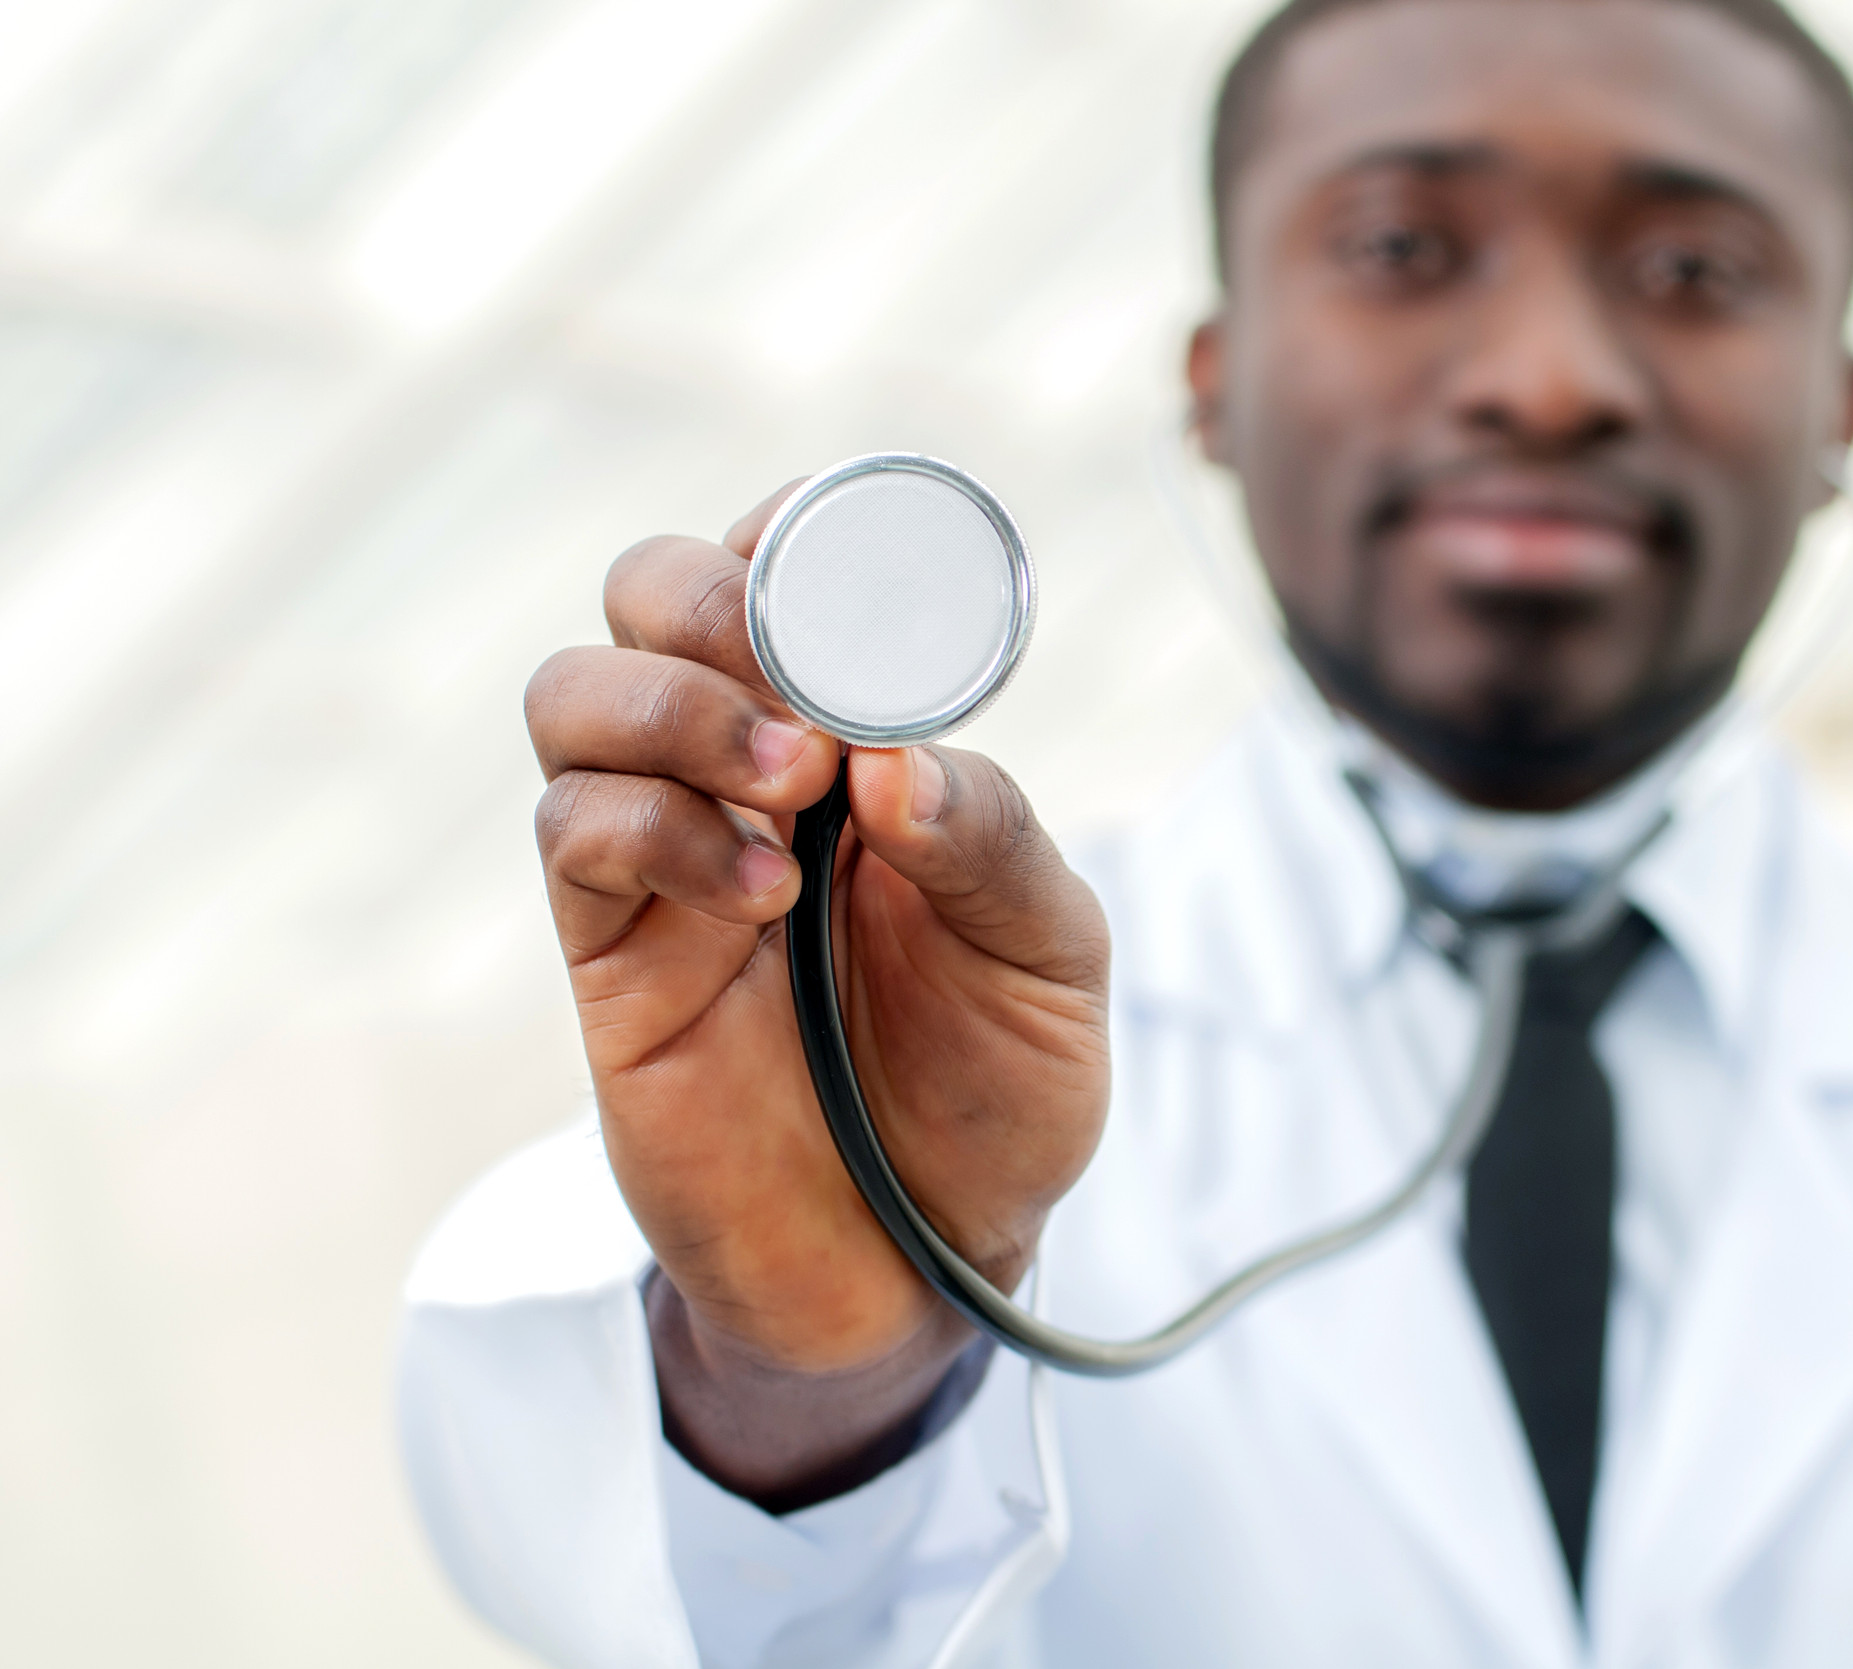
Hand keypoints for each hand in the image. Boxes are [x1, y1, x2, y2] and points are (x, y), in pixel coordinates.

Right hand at [525, 482, 1109, 1500]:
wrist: (924, 1263)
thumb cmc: (997, 1087)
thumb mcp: (1050, 958)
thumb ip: (988, 843)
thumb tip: (894, 754)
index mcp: (866, 737)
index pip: (788, 571)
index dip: (794, 536)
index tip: (835, 567)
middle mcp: (751, 768)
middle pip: (650, 593)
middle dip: (708, 601)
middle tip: (807, 699)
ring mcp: (667, 855)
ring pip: (573, 691)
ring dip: (675, 708)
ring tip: (790, 790)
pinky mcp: (609, 953)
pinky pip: (568, 832)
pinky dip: (651, 827)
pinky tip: (756, 891)